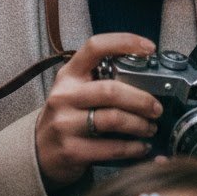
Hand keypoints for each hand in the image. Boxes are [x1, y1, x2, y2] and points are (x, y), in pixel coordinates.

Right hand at [36, 33, 162, 189]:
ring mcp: (65, 124)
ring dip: (140, 124)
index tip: (150, 48)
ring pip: (113, 119)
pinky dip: (133, 148)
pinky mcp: (71, 150)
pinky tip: (141, 147)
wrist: (40, 153)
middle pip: (111, 90)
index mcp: (69, 75)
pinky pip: (111, 148)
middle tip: (157, 108)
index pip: (95, 47)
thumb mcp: (75, 91)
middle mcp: (64, 96)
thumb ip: (100, 81)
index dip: (124, 42)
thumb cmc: (67, 116)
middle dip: (142, 99)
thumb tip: (145, 79)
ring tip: (150, 128)